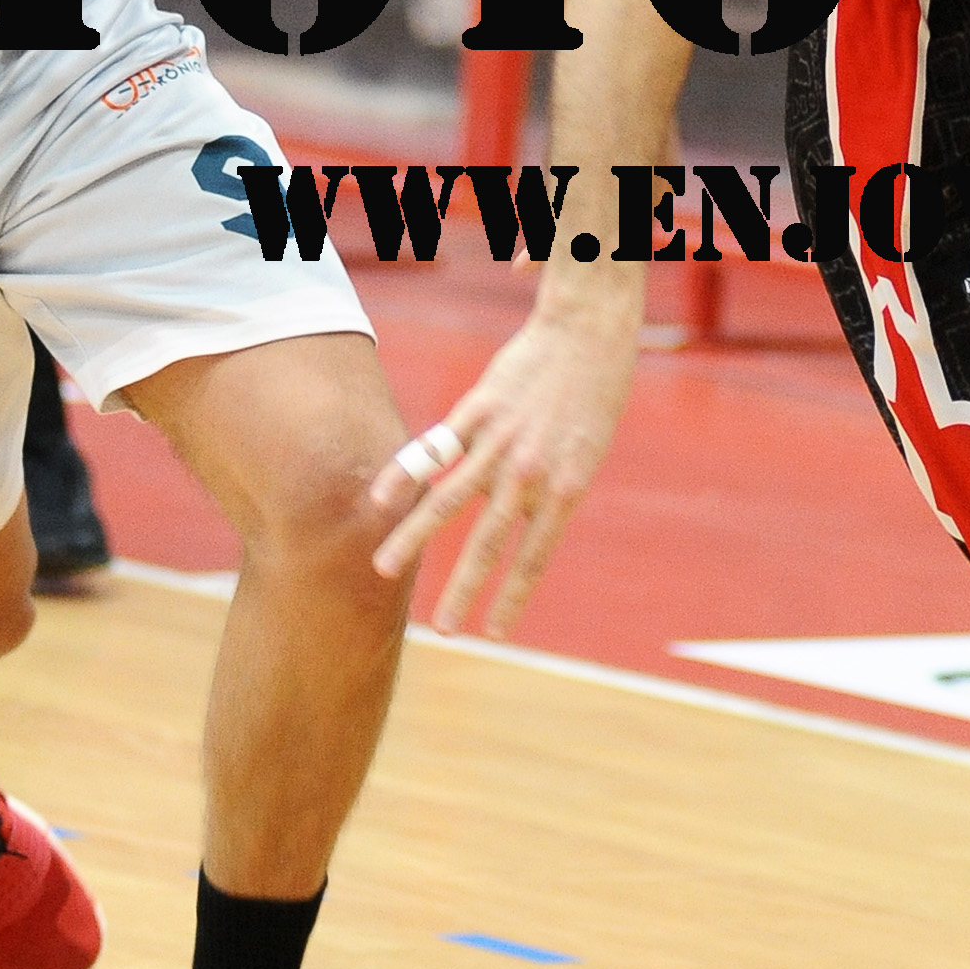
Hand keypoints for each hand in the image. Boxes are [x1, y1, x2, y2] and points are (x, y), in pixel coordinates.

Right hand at [368, 289, 642, 635]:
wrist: (589, 334)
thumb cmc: (591, 397)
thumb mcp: (583, 452)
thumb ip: (543, 489)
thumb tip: (504, 518)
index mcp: (565, 488)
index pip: (533, 557)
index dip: (512, 597)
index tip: (493, 634)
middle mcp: (529, 473)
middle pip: (486, 543)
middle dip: (462, 590)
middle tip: (442, 632)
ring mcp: (500, 441)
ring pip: (447, 500)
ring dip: (412, 539)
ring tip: (383, 569)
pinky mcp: (477, 410)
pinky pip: (434, 449)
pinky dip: (404, 475)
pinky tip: (378, 499)